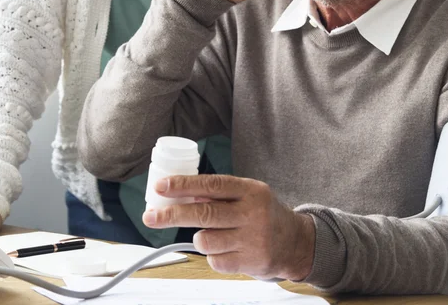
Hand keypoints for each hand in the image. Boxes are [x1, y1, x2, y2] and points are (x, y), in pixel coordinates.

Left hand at [142, 174, 314, 280]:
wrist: (296, 243)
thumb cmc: (265, 213)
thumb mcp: (249, 194)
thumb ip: (221, 194)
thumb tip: (184, 195)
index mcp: (250, 190)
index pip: (211, 185)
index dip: (183, 185)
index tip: (161, 186)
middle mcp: (252, 213)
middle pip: (203, 214)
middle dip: (172, 215)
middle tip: (151, 216)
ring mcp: (252, 239)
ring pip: (205, 240)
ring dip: (200, 237)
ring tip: (213, 234)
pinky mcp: (250, 262)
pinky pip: (215, 260)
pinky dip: (214, 255)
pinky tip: (228, 248)